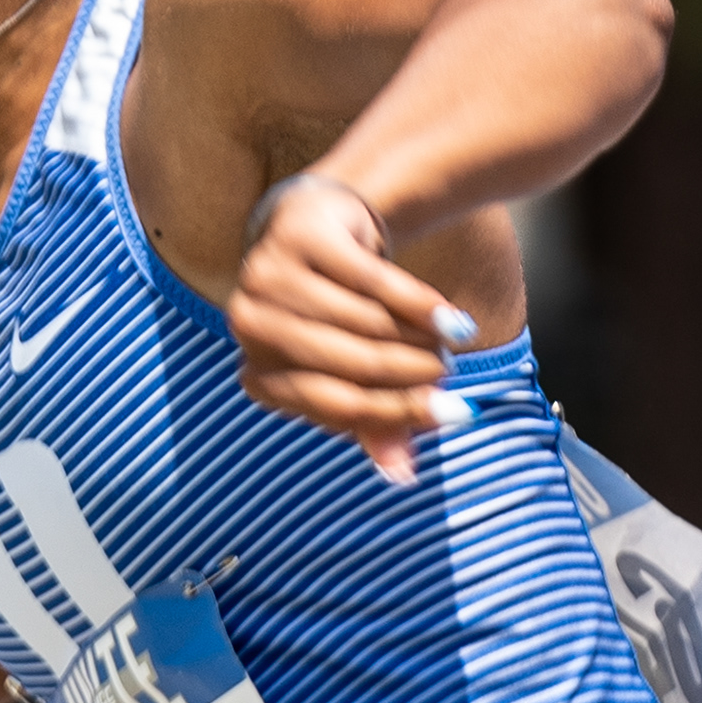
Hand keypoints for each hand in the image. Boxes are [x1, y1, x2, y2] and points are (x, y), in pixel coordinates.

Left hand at [226, 173, 474, 488]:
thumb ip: (372, 421)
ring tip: (449, 346)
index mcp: (257, 375)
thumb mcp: (347, 371)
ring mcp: (269, 275)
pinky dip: (419, 303)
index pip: (334, 406)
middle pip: (352, 365)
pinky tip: (451, 318)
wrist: (316, 226)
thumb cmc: (332, 317)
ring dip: (419, 340)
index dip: (396, 413)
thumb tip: (403, 476)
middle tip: (450, 376)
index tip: (452, 415)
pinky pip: (374, 280)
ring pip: (366, 322)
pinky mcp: (303, 235)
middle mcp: (250, 325)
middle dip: (412, 376)